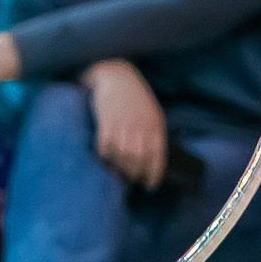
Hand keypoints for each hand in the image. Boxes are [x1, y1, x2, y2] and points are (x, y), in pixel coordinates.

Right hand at [83, 59, 166, 189]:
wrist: (115, 75)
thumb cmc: (135, 96)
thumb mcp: (152, 112)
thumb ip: (152, 132)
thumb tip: (150, 157)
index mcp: (155, 127)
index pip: (157, 159)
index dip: (153, 176)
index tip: (148, 186)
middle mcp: (139, 128)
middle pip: (138, 161)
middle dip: (134, 174)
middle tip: (130, 179)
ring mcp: (122, 125)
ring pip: (121, 156)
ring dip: (119, 167)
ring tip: (117, 171)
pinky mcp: (105, 122)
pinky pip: (104, 146)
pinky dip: (104, 155)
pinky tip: (104, 157)